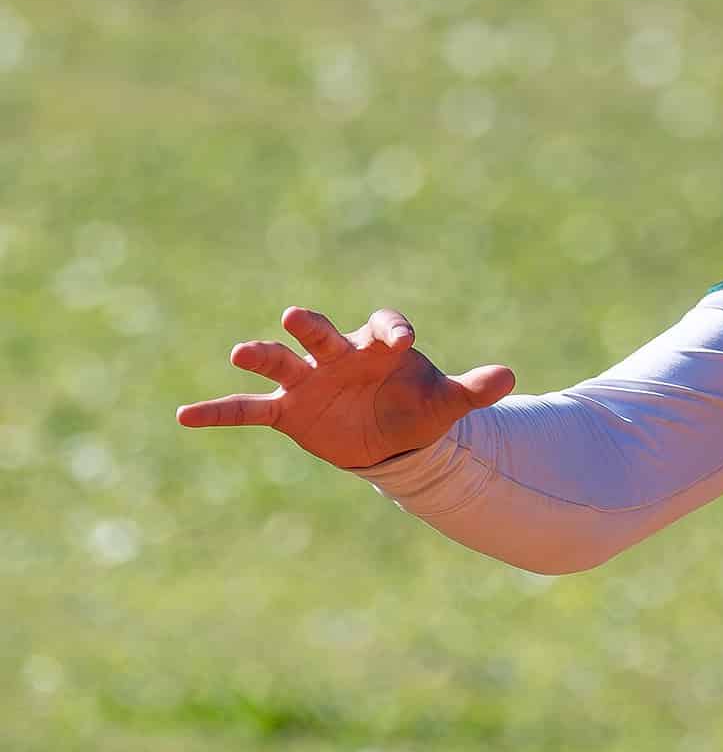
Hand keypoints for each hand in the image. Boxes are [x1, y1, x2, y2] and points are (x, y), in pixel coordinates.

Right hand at [176, 306, 514, 470]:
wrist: (388, 434)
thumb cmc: (416, 405)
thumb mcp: (448, 402)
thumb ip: (474, 389)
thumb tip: (509, 377)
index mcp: (380, 345)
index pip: (384, 326)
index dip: (391, 330)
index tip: (399, 342)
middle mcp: (339, 355)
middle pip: (324, 333)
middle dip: (312, 326)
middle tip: (296, 316)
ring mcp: (309, 381)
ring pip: (284, 362)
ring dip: (265, 354)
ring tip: (242, 350)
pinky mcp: (288, 411)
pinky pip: (249, 409)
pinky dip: (219, 412)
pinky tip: (184, 417)